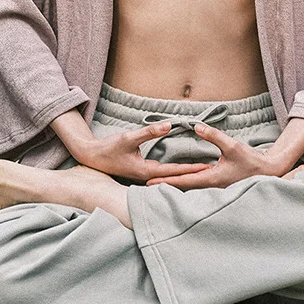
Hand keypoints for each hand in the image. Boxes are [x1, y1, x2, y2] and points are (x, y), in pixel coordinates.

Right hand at [71, 121, 210, 183]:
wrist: (92, 156)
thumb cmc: (109, 148)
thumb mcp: (129, 137)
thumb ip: (149, 132)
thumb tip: (168, 125)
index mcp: (145, 171)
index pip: (174, 172)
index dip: (191, 169)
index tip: (207, 167)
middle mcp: (146, 177)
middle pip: (174, 178)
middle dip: (192, 175)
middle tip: (211, 171)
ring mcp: (144, 177)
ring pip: (169, 178)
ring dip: (185, 175)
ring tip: (202, 172)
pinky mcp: (142, 173)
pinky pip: (162, 175)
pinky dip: (174, 173)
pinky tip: (182, 171)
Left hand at [144, 123, 288, 189]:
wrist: (267, 173)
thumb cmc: (251, 160)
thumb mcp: (232, 145)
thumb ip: (213, 136)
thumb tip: (195, 126)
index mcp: (211, 179)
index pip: (182, 180)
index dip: (165, 180)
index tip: (149, 182)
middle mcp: (210, 187)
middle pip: (182, 188)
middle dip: (164, 186)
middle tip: (145, 185)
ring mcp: (214, 188)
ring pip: (189, 188)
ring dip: (173, 186)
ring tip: (157, 184)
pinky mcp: (218, 186)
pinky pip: (197, 186)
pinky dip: (185, 184)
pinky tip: (180, 182)